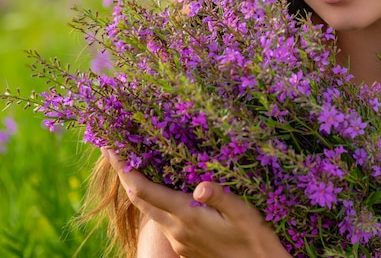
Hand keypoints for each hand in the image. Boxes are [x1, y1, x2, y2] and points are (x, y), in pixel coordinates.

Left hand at [102, 148, 290, 257]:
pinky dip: (156, 201)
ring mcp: (178, 240)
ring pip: (150, 211)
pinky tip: (166, 190)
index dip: (124, 169)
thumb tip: (200, 186)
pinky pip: (163, 220)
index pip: (144, 191)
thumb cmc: (254, 239)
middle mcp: (176, 230)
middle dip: (124, 174)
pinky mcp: (185, 247)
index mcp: (186, 217)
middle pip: (139, 200)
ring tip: (139, 164)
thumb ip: (221, 197)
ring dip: (140, 188)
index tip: (111, 147)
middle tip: (116, 150)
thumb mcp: (243, 213)